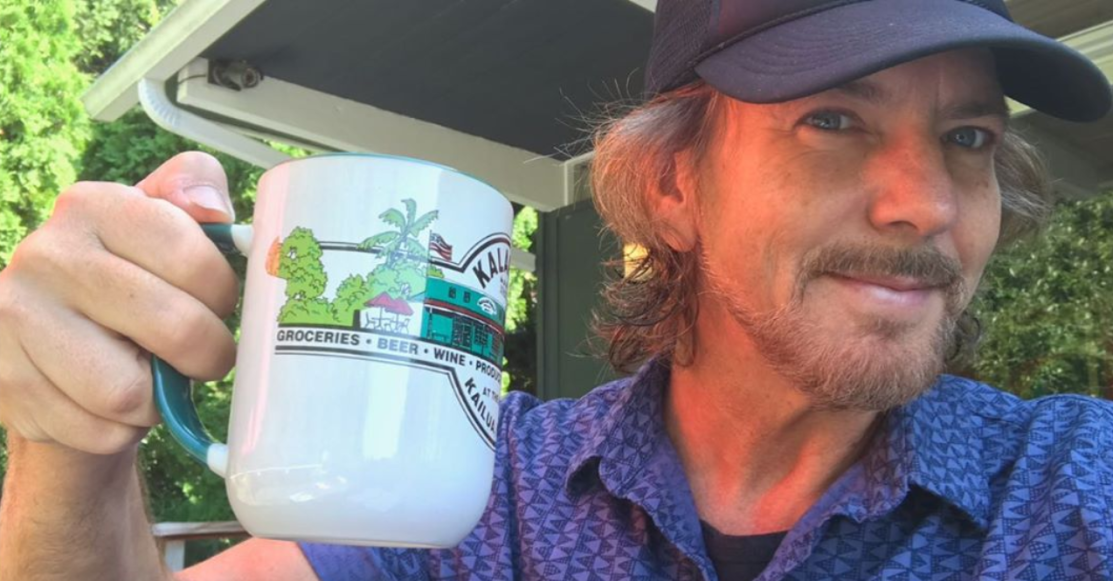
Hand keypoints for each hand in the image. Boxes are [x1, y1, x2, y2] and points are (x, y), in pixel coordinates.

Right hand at [0, 152, 239, 455]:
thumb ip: (198, 189)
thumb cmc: (137, 280)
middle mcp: (44, 255)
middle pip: (174, 328)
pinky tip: (111, 402)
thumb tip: (209, 208)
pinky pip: (98, 430)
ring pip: (129, 392)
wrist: (60, 348)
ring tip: (152, 375)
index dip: (223, 296)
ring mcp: (15, 320)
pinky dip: (122, 429)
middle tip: (204, 355)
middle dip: (208, 354)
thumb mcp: (168, 222)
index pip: (193, 258)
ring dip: (159, 398)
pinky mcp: (7, 383)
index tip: (217, 303)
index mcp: (93, 205)